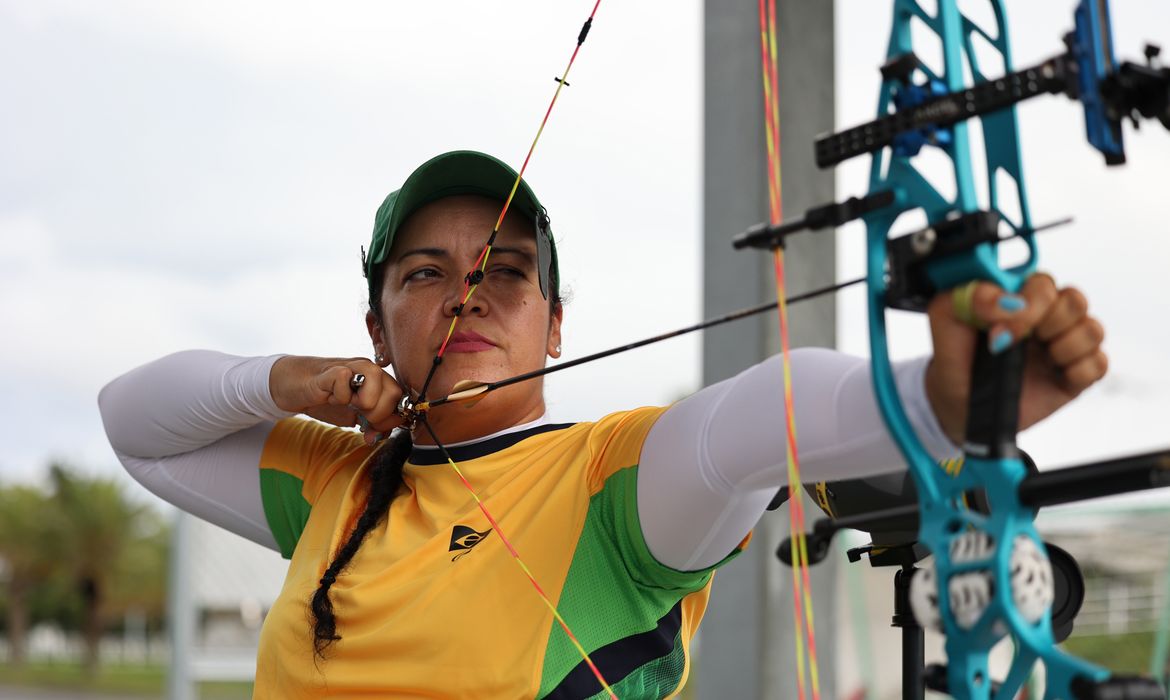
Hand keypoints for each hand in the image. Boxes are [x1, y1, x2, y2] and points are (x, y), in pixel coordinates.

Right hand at [270, 356, 405, 444]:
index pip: (401, 398)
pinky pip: (344, 380)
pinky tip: (329, 395)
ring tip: (348, 404)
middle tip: (360, 418)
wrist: (294, 388)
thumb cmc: (325, 399)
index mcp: (379, 381)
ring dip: (365, 402)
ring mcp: (352, 366)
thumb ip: (371, 425)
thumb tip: (381, 435)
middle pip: (394, 391)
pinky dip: (338, 396)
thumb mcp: (352, 416)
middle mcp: (369, 369)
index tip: (374, 430)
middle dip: (379, 415)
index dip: (392, 419)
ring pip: (376, 376)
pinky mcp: (331, 369)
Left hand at [924, 274, 1107, 443]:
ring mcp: (1065, 345)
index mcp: (1021, 297)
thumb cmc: (955, 355)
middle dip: (1048, 323)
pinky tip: (1053, 376)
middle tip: (1018, 343)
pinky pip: (1099, 363)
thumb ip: (972, 296)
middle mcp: (1048, 317)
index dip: (1029, 304)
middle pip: (1075, 300)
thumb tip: (1011, 303)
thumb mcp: (946, 317)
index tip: (1000, 329)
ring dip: (1063, 347)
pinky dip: (1077, 371)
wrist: (958, 402)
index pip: (1044, 283)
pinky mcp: (1077, 375)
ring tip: (1037, 361)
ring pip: (1092, 329)